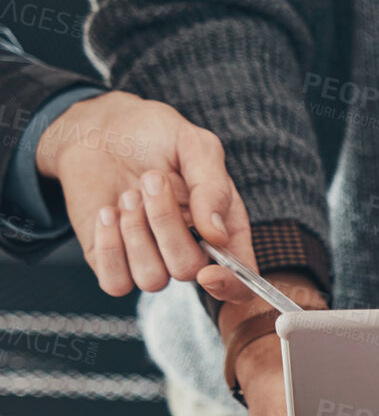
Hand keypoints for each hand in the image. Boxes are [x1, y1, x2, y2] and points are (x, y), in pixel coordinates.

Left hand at [35, 90, 253, 301]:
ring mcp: (151, 258)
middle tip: (151, 180)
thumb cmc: (155, 135)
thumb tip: (219, 235)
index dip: (230, 285)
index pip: (240, 278)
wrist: (99, 129)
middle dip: (165, 223)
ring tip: (128, 194)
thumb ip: (212, 187)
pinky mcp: (113, 262)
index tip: (209, 272)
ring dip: (136, 233)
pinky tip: (108, 212)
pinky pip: (116, 283)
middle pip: (188, 269)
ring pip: (152, 279)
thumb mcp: (195, 146)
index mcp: (223, 227)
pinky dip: (110, 248)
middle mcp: (191, 248)